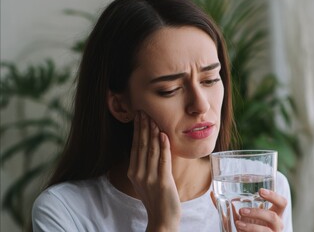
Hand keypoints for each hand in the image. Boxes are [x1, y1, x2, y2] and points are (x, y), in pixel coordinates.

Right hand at [127, 111, 180, 230]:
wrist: (162, 219)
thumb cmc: (156, 198)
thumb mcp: (146, 180)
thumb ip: (146, 163)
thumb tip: (151, 144)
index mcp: (134, 171)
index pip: (135, 145)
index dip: (137, 129)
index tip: (139, 115)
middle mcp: (139, 173)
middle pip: (141, 145)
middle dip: (143, 126)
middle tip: (144, 110)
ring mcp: (150, 177)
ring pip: (151, 150)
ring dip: (152, 132)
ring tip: (153, 118)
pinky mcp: (162, 181)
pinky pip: (163, 160)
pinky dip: (163, 147)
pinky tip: (163, 135)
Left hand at [235, 189, 286, 231]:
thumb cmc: (253, 224)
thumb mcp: (250, 215)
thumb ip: (239, 208)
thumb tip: (221, 200)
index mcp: (276, 213)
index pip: (282, 202)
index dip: (273, 196)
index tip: (260, 191)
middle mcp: (278, 224)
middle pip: (273, 216)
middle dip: (256, 213)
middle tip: (241, 210)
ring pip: (265, 230)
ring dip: (250, 226)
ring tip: (238, 223)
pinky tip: (240, 230)